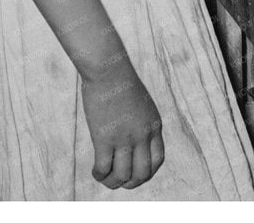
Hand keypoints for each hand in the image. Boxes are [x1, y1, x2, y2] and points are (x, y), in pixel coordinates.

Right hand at [80, 62, 164, 189]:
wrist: (109, 70)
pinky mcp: (104, 137)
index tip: (135, 174)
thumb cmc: (122, 84)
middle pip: (142, 173)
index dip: (147, 173)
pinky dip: (99, 175)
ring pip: (122, 175)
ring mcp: (124, 137)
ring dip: (113, 182)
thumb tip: (134, 144)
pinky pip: (103, 168)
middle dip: (131, 183)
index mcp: (154, 126)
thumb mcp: (143, 105)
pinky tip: (95, 171)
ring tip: (105, 178)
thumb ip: (142, 125)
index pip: (158, 160)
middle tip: (120, 181)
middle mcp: (142, 135)